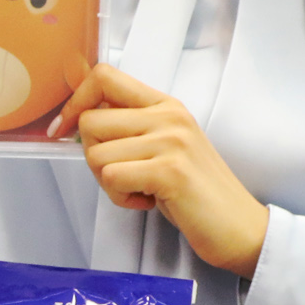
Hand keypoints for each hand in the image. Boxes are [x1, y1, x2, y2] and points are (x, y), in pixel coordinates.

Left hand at [53, 63, 271, 275]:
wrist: (240, 227)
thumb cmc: (196, 193)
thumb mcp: (165, 147)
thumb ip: (131, 128)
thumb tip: (80, 118)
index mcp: (165, 105)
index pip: (104, 76)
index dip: (75, 102)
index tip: (64, 129)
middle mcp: (168, 116)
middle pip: (90, 121)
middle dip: (93, 156)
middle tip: (121, 176)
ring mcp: (170, 141)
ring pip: (96, 154)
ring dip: (109, 183)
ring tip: (141, 190)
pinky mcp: (169, 171)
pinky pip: (111, 178)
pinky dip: (121, 199)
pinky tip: (148, 201)